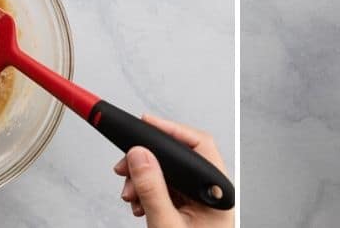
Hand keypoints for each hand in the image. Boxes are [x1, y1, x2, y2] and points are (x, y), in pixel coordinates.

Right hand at [112, 115, 232, 227]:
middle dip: (148, 160)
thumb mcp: (166, 225)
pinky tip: (138, 204)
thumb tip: (140, 154)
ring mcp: (200, 203)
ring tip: (129, 194)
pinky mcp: (189, 213)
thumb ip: (152, 188)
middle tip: (124, 165)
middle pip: (179, 158)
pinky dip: (148, 193)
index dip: (170, 130)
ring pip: (169, 175)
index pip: (197, 144)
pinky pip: (167, 191)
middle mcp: (210, 193)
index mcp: (215, 191)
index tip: (145, 123)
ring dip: (144, 179)